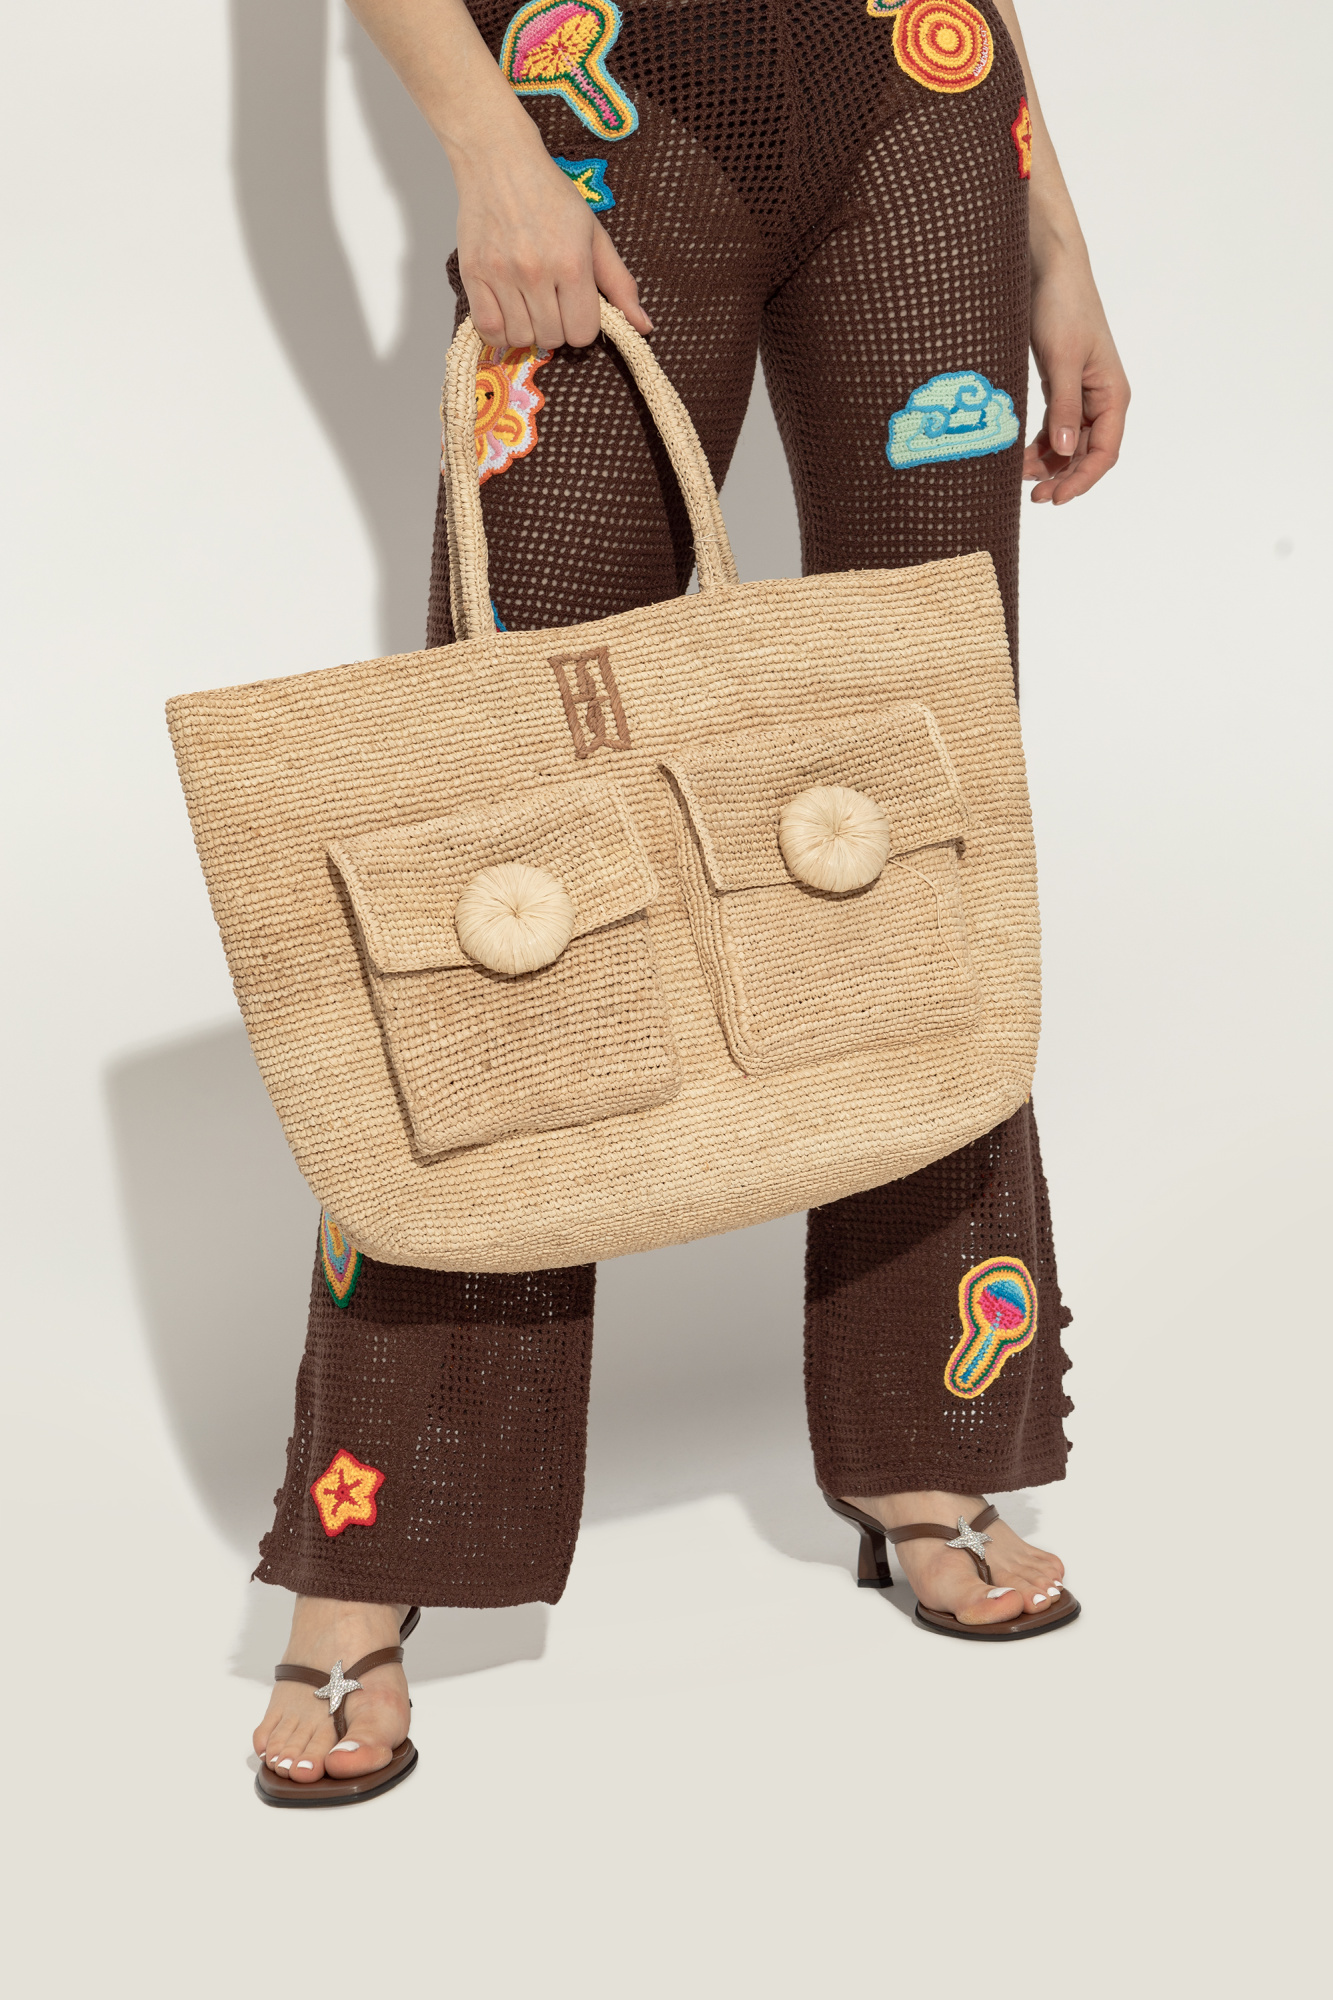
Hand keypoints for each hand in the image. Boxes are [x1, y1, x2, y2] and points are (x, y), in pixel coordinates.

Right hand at [454, 118, 650, 350]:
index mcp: (572, 263)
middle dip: (555, 328)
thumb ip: (619, 283)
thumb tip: (644, 326)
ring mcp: (502, 274)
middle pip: (552, 339)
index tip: (574, 309)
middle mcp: (537, 272)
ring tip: (528, 305)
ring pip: (520, 338)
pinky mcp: (473, 274)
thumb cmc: (549, 194)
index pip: (582, 333)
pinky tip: (507, 314)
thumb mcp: (594, 234)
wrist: (500, 160)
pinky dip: (499, 331)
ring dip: (527, 331)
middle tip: (550, 303)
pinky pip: (488, 329)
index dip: (581, 327)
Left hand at [1025, 254, 1129, 504]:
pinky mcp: (1060, 387)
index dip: (1082, 479)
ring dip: (1047, 465)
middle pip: (1085, 454)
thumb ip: (1064, 408)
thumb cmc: (1063, 307)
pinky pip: (1053, 428)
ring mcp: (1081, 394)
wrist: (1047, 269)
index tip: (1055, 498)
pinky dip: (1038, 445)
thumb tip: (1062, 451)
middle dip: (1062, 477)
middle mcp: (1101, 399)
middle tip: (1033, 498)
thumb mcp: (1063, 360)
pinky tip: (1020, 457)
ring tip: (1020, 478)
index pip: (1104, 452)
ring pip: (1067, 445)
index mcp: (1113, 394)